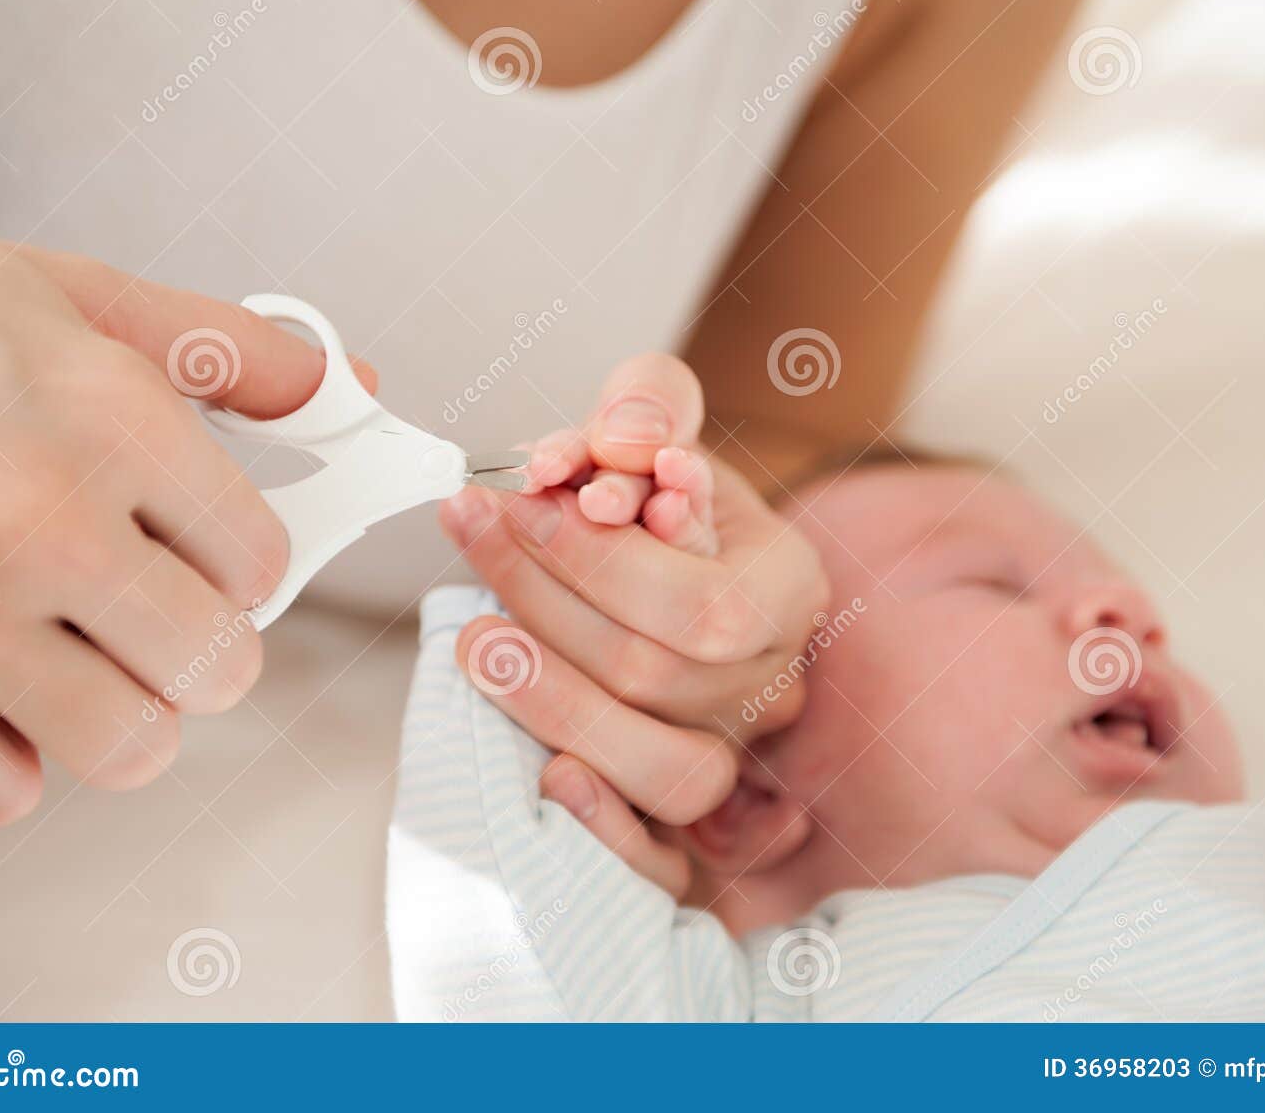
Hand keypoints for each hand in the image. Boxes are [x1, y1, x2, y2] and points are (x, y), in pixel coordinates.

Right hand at [0, 218, 372, 824]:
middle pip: (218, 668)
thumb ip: (234, 350)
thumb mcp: (83, 298)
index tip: (208, 555)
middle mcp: (41, 521)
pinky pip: (1, 792)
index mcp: (112, 422)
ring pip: (130, 746)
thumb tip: (346, 393)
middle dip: (201, 647)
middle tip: (155, 614)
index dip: (243, 564)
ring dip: (123, 715)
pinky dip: (9, 758)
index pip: (263, 563)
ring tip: (83, 660)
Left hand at [441, 355, 828, 894]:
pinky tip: (539, 770)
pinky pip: (667, 863)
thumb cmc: (653, 495)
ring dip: (550, 700)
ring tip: (474, 634)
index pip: (700, 604)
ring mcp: (736, 755)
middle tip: (475, 530)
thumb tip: (620, 442)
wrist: (666, 564)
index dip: (597, 559)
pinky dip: (600, 824)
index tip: (516, 493)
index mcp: (790, 590)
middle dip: (546, 598)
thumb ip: (649, 401)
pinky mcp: (689, 817)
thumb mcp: (659, 422)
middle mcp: (775, 684)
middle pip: (657, 675)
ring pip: (665, 772)